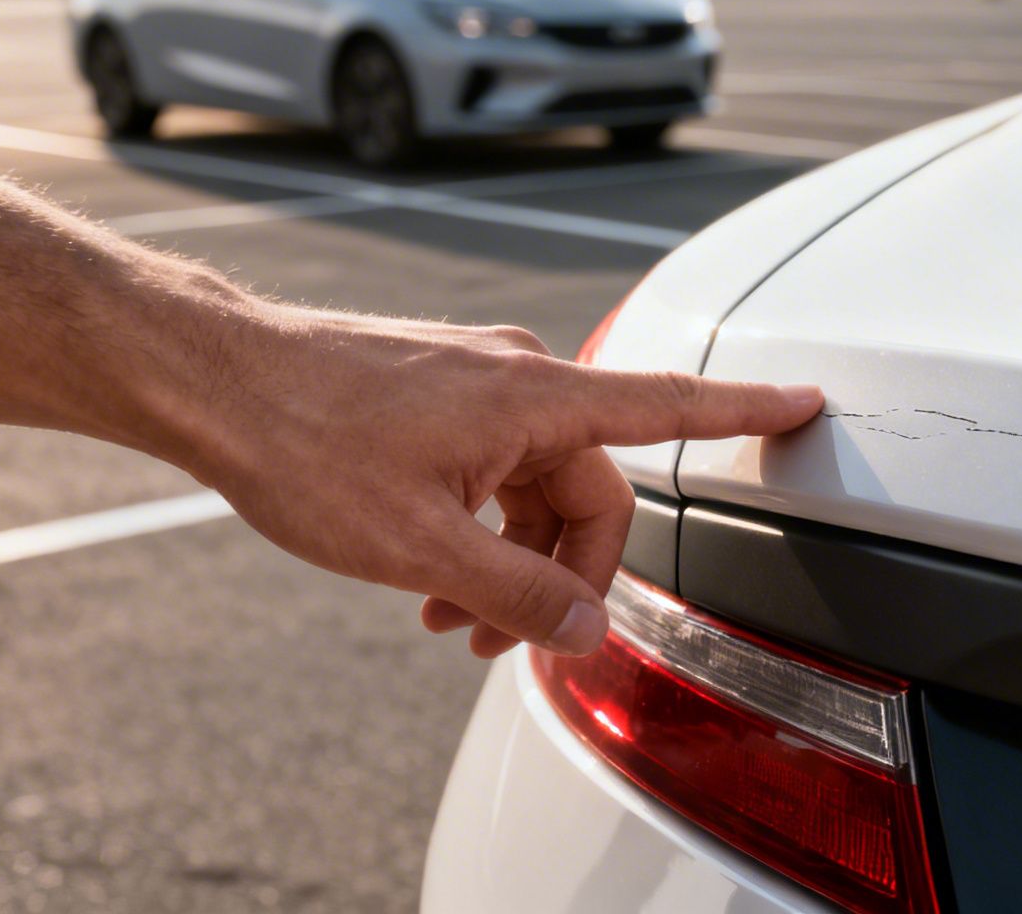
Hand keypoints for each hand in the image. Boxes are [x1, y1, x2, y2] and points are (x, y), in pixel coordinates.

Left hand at [192, 306, 821, 658]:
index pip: (669, 405)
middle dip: (563, 573)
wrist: (214, 380)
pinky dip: (480, 526)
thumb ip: (516, 590)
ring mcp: (478, 382)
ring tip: (450, 622)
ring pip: (537, 486)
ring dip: (512, 560)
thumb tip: (586, 630)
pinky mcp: (441, 394)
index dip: (746, 411)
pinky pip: (496, 468)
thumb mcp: (416, 545)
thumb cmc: (306, 443)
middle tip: (503, 642)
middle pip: (591, 488)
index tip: (807, 400)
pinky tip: (430, 576)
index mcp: (536, 398)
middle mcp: (519, 378)